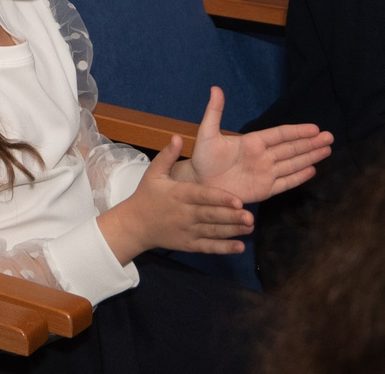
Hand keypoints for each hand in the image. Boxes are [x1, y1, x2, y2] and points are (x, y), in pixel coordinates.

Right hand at [97, 136, 252, 260]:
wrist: (134, 225)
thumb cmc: (146, 196)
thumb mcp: (153, 172)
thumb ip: (168, 155)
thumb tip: (178, 136)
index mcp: (179, 194)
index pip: (202, 196)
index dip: (220, 198)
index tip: (238, 200)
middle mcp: (185, 214)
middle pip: (211, 216)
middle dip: (231, 217)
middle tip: (250, 217)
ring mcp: (188, 231)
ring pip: (213, 231)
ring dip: (232, 231)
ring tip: (249, 228)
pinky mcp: (189, 245)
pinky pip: (208, 247)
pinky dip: (224, 248)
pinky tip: (239, 247)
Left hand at [180, 87, 330, 203]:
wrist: (199, 184)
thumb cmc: (202, 158)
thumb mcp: (207, 133)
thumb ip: (214, 112)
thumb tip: (216, 88)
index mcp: (252, 142)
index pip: (280, 135)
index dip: (297, 132)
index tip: (315, 128)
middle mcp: (263, 156)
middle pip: (292, 148)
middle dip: (311, 143)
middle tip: (330, 137)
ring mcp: (265, 173)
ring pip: (293, 164)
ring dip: (311, 157)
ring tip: (327, 150)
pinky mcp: (265, 190)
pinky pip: (286, 183)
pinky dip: (299, 177)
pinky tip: (313, 170)